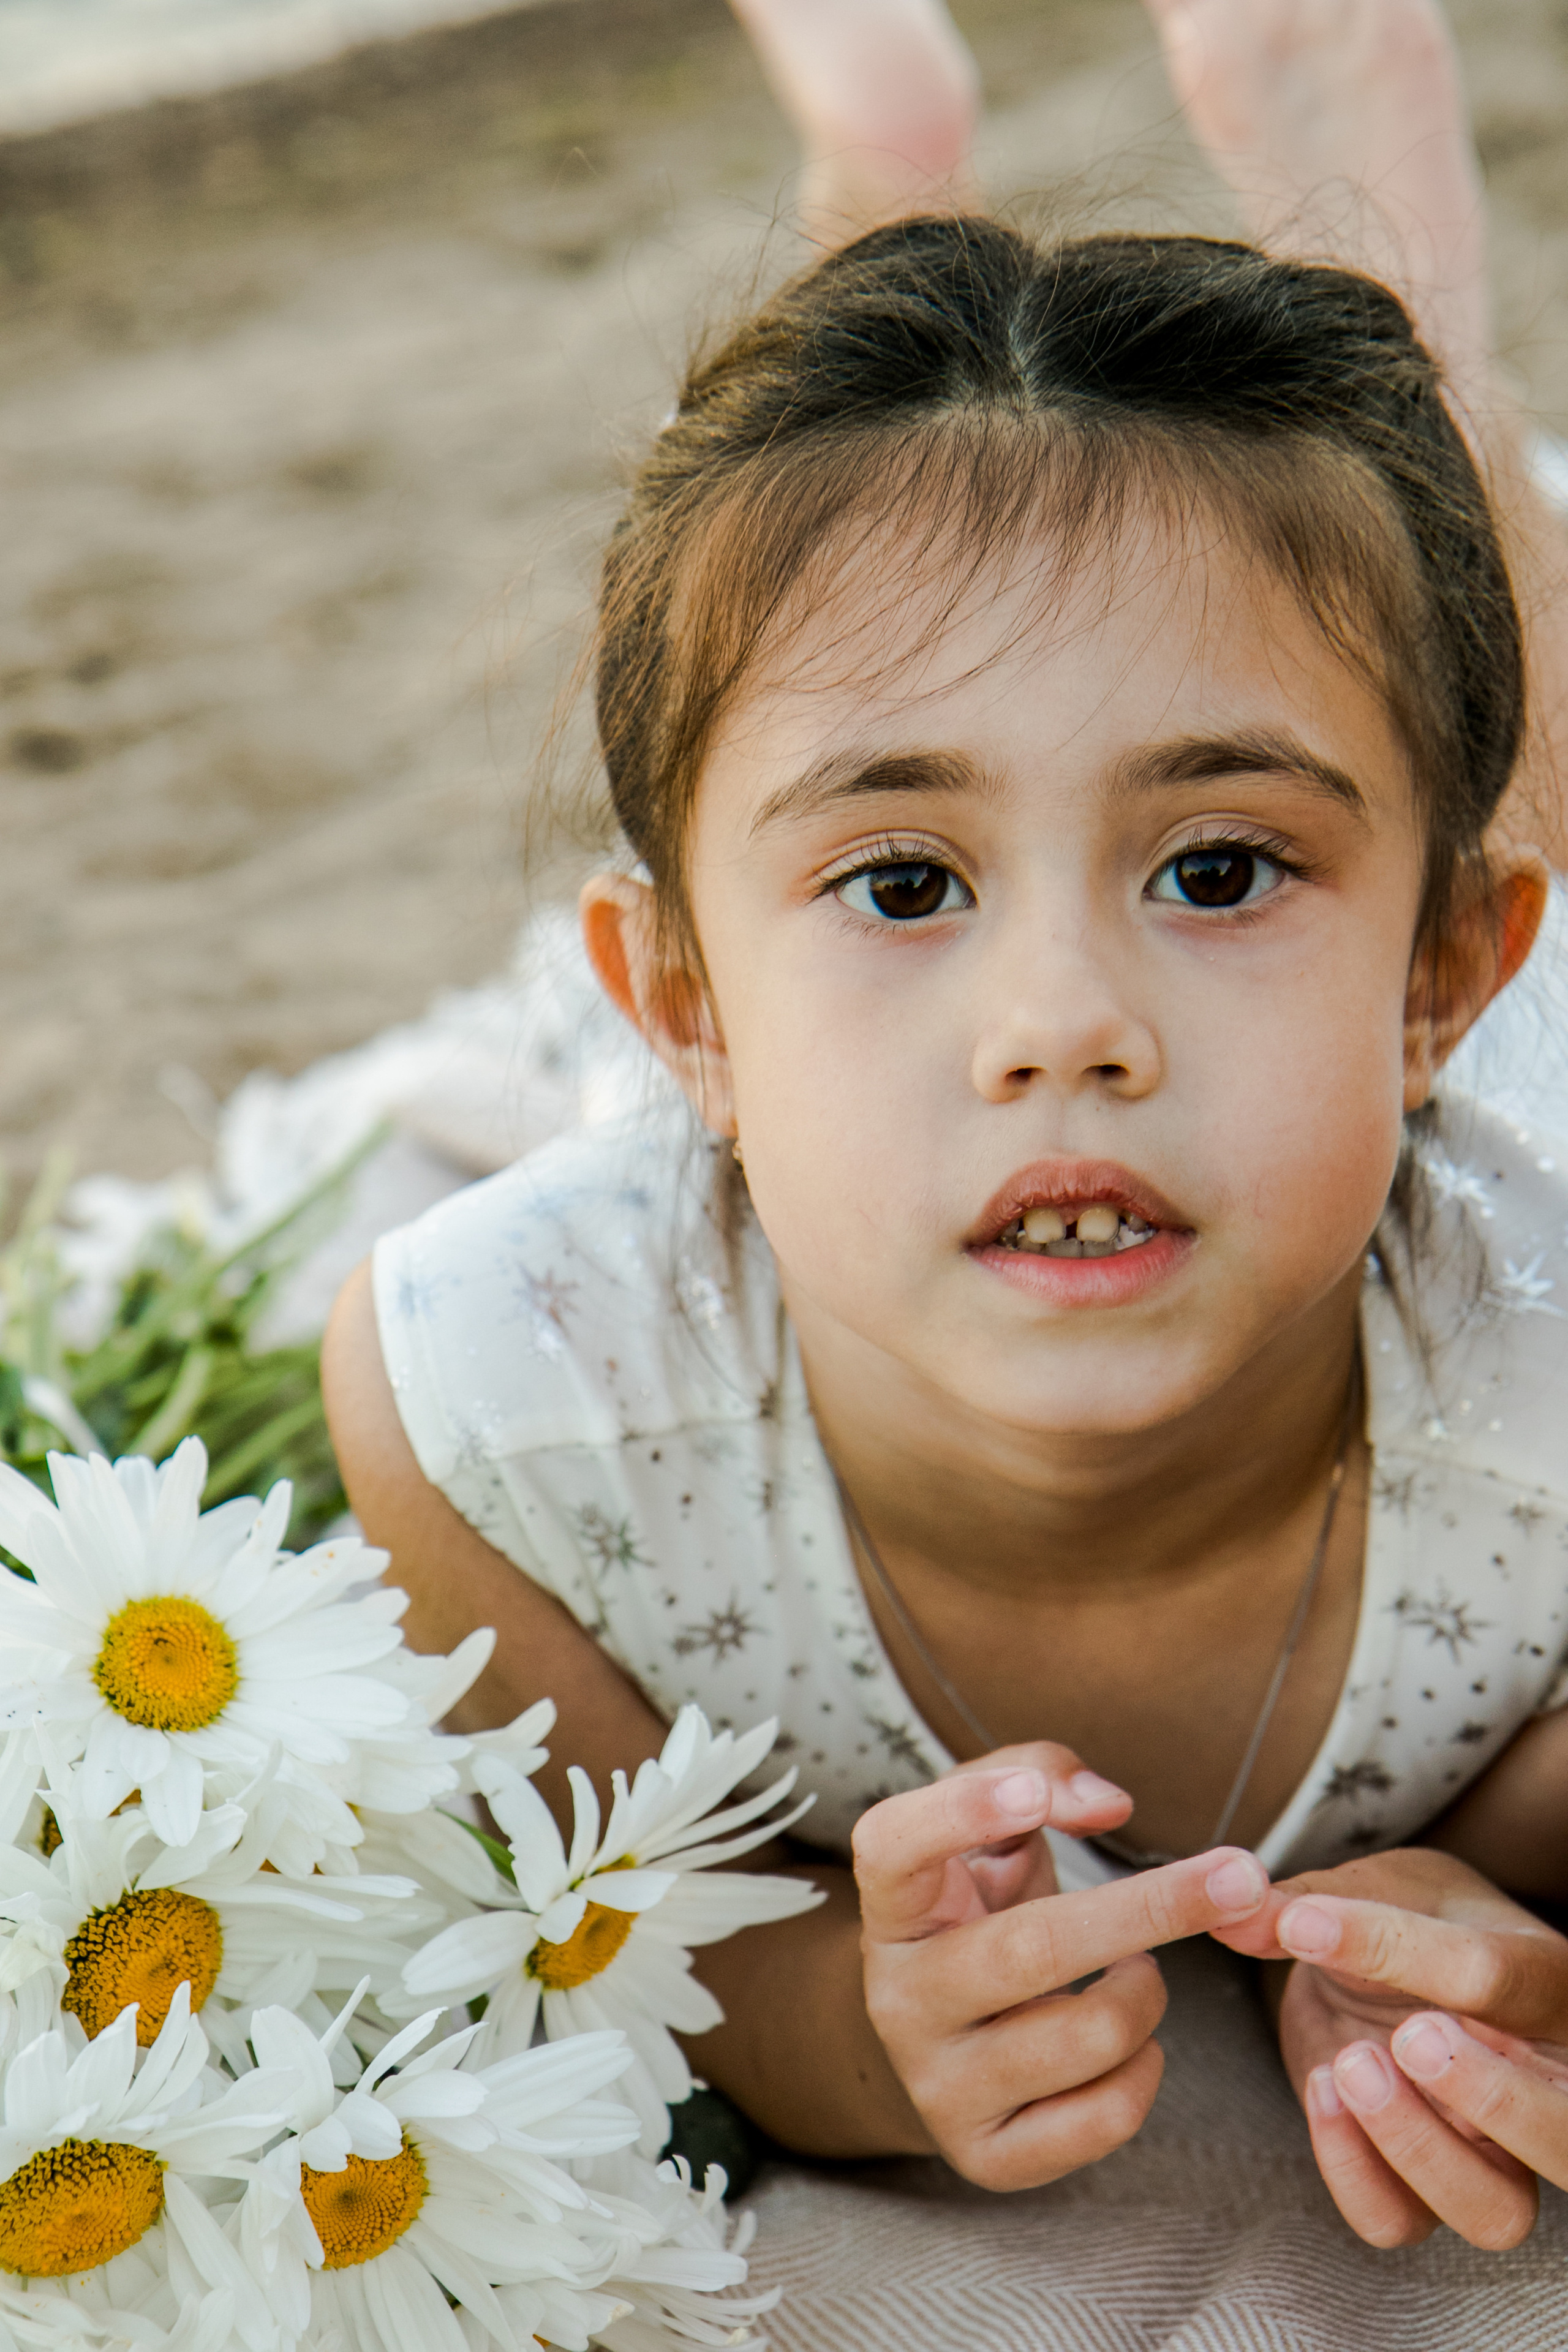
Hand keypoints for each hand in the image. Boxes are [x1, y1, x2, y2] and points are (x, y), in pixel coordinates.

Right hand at [851, 1744, 1271, 2189]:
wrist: (953, 2034)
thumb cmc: (986, 1905)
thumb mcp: (996, 1827)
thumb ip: (1041, 1775)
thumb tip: (1110, 1804)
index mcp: (894, 1905)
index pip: (894, 1847)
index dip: (961, 1814)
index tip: (1037, 1793)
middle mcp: (898, 1997)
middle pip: (1030, 1948)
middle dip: (1151, 1907)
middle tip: (1240, 1874)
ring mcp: (936, 2083)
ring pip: (1084, 2037)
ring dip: (1147, 1993)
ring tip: (1142, 1973)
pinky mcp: (984, 2155)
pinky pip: (1103, 2118)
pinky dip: (1146, 2069)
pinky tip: (1130, 2041)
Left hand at [1214, 1847, 1567, 2246]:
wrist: (1382, 1962)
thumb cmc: (1402, 1916)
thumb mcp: (1369, 1886)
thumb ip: (1309, 1898)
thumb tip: (1236, 1907)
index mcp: (1537, 1979)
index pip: (1499, 1978)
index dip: (1401, 1952)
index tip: (1305, 1924)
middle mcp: (1534, 2078)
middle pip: (1561, 2137)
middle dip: (1493, 2099)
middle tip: (1409, 2038)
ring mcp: (1485, 2147)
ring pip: (1497, 2211)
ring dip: (1417, 2148)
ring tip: (1350, 2064)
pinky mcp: (1420, 2182)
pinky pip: (1402, 2221)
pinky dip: (1353, 2172)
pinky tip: (1320, 2093)